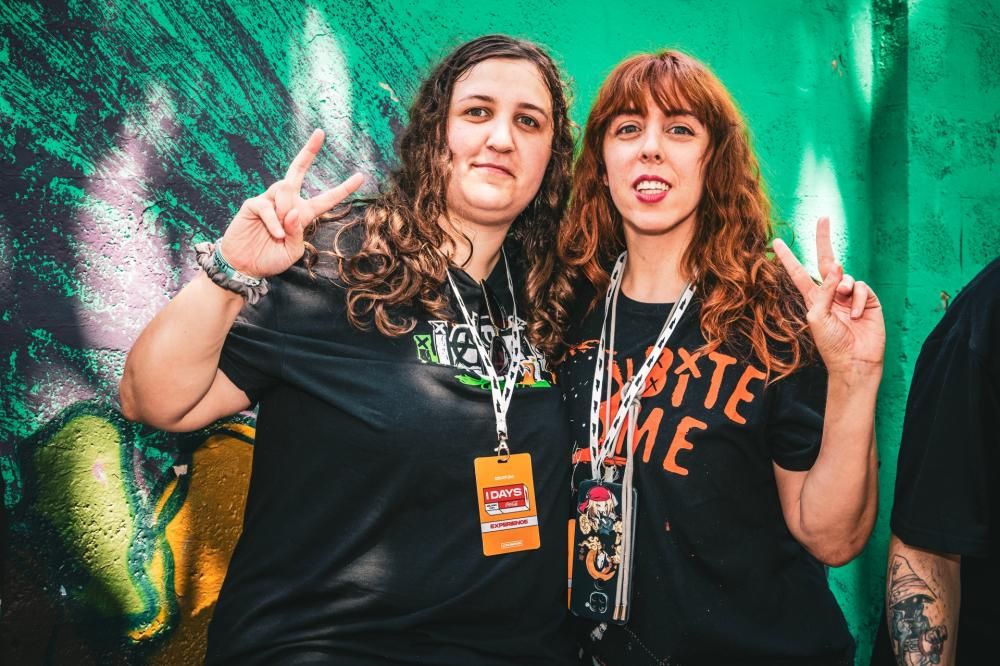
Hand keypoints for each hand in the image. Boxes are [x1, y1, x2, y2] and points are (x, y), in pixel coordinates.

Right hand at [219, 129, 364, 277]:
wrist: (245, 267)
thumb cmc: (270, 259)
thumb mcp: (292, 252)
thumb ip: (298, 232)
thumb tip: (295, 210)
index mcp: (303, 214)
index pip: (326, 199)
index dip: (343, 189)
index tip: (361, 176)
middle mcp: (287, 203)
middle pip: (298, 171)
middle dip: (309, 151)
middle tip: (320, 133)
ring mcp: (269, 201)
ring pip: (285, 190)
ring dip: (286, 212)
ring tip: (281, 233)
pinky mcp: (253, 204)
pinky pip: (267, 206)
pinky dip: (274, 221)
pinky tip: (276, 234)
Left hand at [772, 217, 884, 374]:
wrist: (855, 361)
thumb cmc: (831, 344)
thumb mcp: (817, 317)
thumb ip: (823, 291)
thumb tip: (835, 267)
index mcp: (813, 298)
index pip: (798, 273)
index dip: (788, 258)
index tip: (776, 242)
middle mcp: (831, 293)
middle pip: (827, 261)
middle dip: (824, 239)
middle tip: (823, 217)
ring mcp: (849, 295)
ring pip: (846, 276)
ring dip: (844, 288)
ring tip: (845, 308)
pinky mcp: (867, 299)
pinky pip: (861, 287)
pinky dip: (857, 299)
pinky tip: (856, 315)